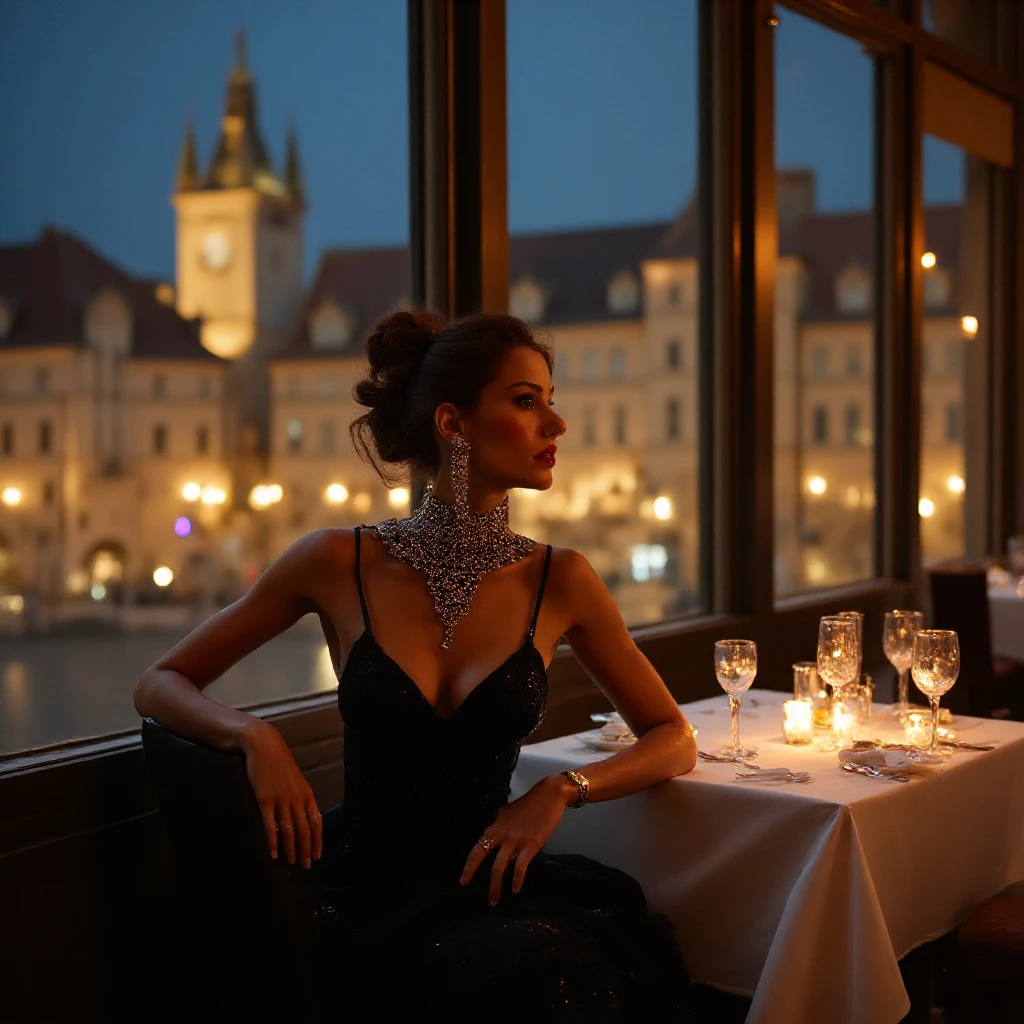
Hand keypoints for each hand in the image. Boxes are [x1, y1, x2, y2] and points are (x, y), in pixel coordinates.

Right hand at [240, 718, 322, 868]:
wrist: (264, 747)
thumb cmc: (280, 764)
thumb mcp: (296, 780)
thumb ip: (300, 797)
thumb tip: (303, 817)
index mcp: (307, 794)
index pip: (317, 822)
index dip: (318, 840)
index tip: (317, 855)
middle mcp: (297, 798)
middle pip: (304, 829)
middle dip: (306, 849)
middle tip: (305, 866)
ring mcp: (281, 799)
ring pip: (289, 830)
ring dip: (291, 849)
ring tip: (292, 862)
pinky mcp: (265, 800)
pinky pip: (270, 825)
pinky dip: (272, 841)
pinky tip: (273, 853)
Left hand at [459, 775, 572, 903]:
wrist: (549, 795)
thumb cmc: (529, 805)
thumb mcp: (508, 814)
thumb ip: (500, 829)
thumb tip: (498, 845)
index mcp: (495, 827)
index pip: (477, 849)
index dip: (469, 866)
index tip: (463, 881)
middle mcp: (501, 834)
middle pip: (482, 857)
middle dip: (475, 876)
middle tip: (472, 893)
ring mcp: (515, 840)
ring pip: (499, 866)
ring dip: (496, 886)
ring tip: (495, 901)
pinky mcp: (530, 845)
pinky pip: (520, 866)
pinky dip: (517, 879)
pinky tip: (515, 889)